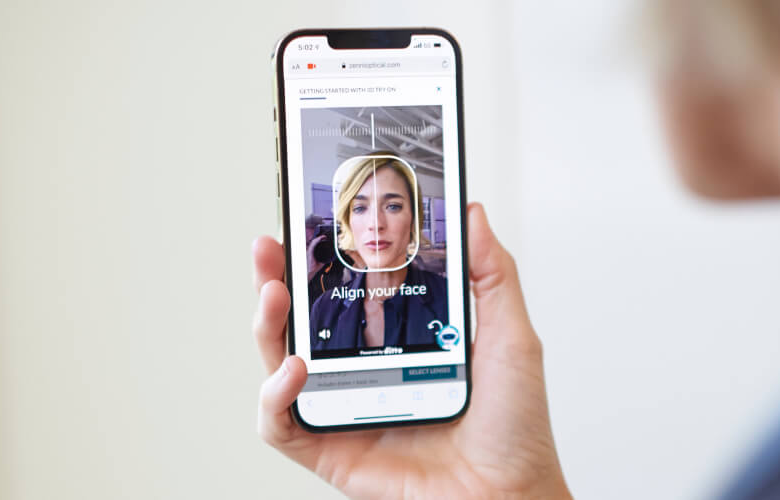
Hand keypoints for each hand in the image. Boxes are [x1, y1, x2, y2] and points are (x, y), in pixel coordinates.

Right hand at [252, 203, 571, 499]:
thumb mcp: (508, 335)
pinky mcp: (328, 449)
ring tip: (276, 295)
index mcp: (397, 341)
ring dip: (266, 325)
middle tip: (271, 247)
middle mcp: (362, 371)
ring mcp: (342, 408)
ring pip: (277, 362)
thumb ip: (491, 273)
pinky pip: (280, 423)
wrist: (510, 494)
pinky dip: (275, 395)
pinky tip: (298, 369)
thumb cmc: (513, 427)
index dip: (320, 258)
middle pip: (300, 320)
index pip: (345, 291)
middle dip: (275, 279)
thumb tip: (473, 213)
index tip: (309, 220)